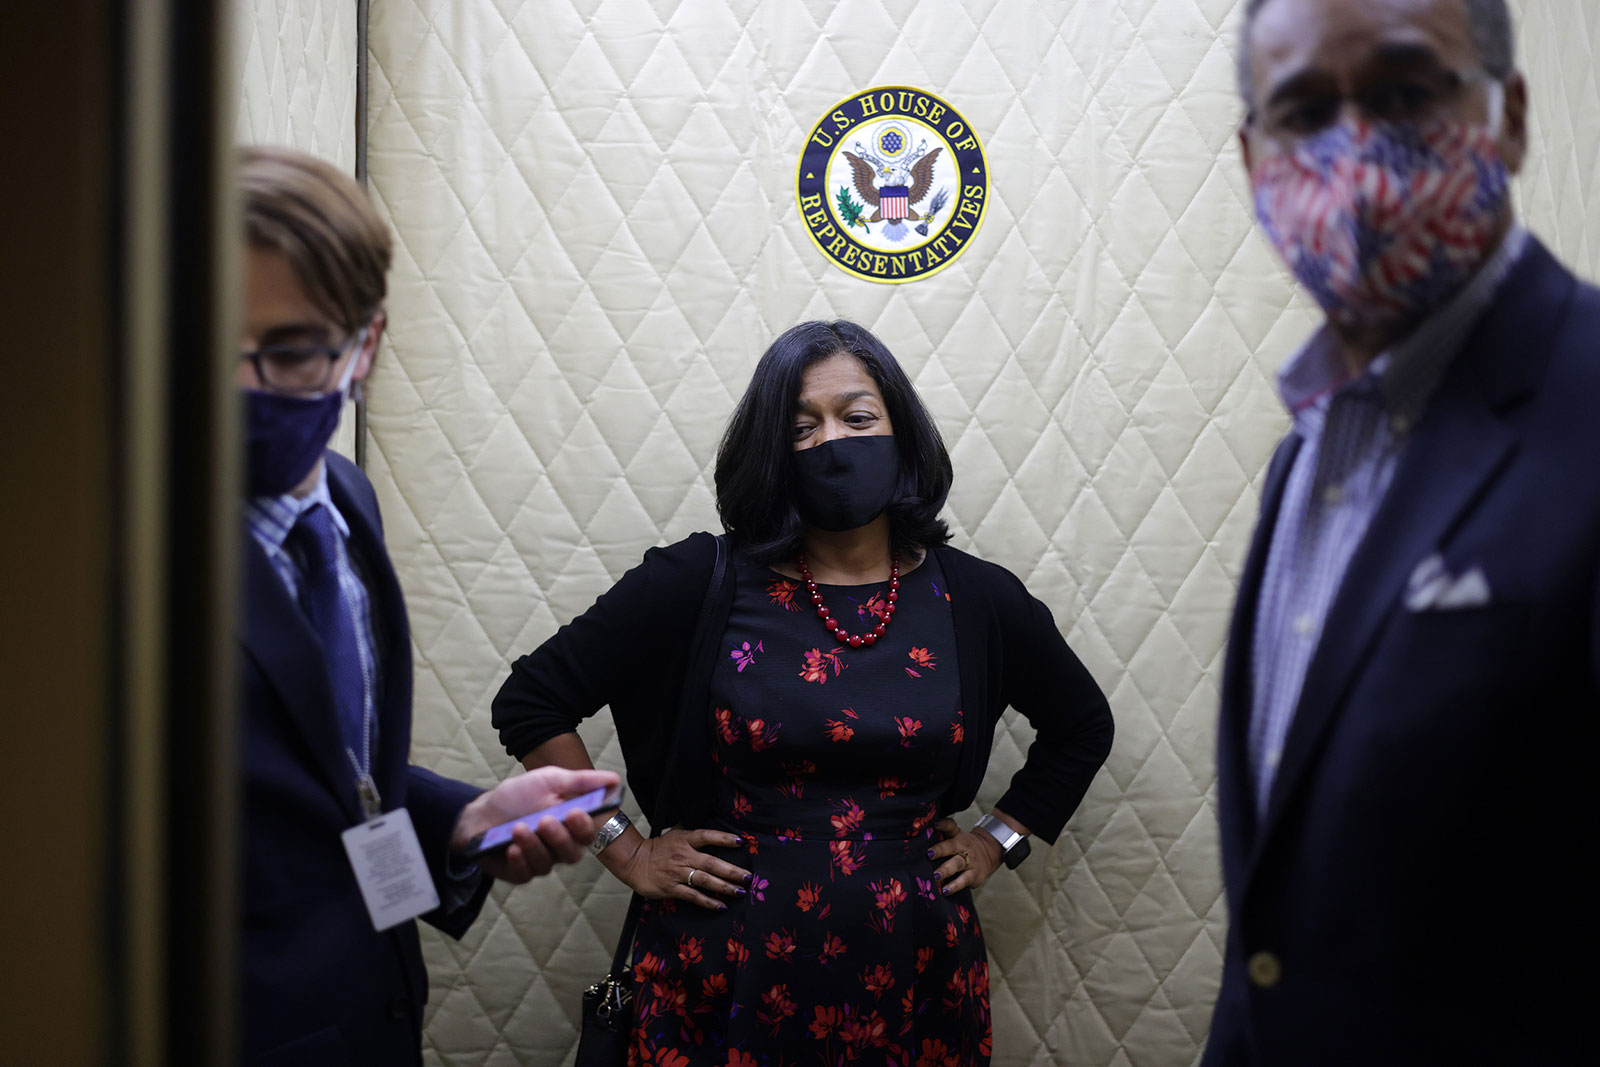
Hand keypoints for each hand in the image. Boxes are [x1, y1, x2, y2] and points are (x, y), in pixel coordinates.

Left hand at [451, 766, 618, 883]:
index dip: (584, 826)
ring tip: (518, 828)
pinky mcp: (519, 872)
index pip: (587, 833)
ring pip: (547, 863)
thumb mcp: (549, 780)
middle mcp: (558, 846)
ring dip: (534, 846)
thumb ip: (581, 781)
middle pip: (571, 854)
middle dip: (559, 838)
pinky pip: (525, 874)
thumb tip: (615, 779)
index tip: (575, 813)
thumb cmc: (518, 796)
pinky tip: (511, 849)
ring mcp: (539, 860)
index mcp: (570, 824)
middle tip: (544, 821)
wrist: (481, 812)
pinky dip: (520, 861)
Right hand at [616, 826, 751, 910]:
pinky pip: (693, 896)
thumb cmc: (659, 847)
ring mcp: (677, 873)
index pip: (707, 836)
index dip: (723, 838)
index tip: (741, 842)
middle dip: (731, 871)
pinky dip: (707, 901)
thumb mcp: (675, 832)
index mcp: (685, 840)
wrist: (635, 862)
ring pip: (705, 880)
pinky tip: (721, 905)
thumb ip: (692, 829)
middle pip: (711, 863)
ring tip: (739, 891)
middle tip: (747, 877)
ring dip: (724, 887)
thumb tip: (708, 814)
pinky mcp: (672, 888)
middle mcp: (683, 856)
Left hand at [928, 817, 1003, 894]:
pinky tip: (945, 890)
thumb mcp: (957, 838)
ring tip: (936, 876)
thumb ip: (942, 839)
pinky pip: (963, 880)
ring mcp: (969, 861)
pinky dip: (954, 886)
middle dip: (940, 850)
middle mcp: (963, 846)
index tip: (934, 824)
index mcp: (957, 836)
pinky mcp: (973, 874)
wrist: (990, 853)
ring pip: (957, 864)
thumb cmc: (964, 847)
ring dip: (946, 870)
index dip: (943, 824)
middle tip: (929, 854)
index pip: (951, 826)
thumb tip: (917, 843)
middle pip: (952, 846)